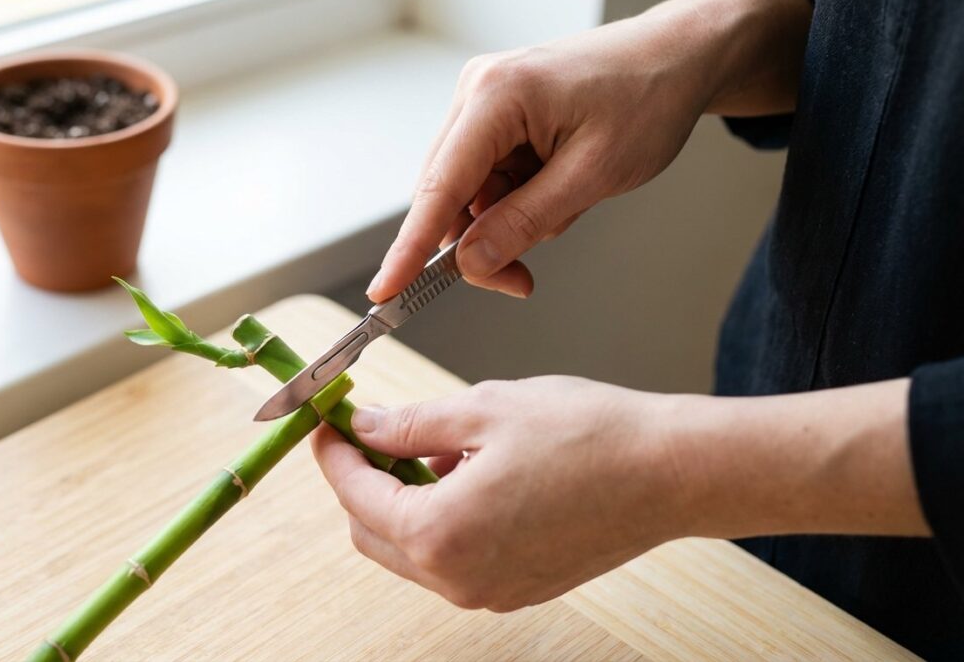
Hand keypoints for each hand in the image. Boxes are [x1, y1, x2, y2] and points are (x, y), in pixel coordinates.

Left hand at [311, 376, 927, 611]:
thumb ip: (409, 423)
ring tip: (434, 445)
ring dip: (403, 500)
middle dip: (362, 480)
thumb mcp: (483, 409)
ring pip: (411, 550)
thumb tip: (364, 426)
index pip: (355, 496)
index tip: (330, 422)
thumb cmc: (590, 436)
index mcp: (441, 534)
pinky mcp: (516, 590)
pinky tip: (467, 473)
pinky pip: (453, 559)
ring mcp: (489, 593)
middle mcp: (458, 579)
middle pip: (373, 532)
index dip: (334, 454)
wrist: (671, 474)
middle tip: (373, 430)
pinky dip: (441, 519)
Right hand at [366, 0, 811, 301]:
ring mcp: (483, 102)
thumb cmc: (647, 98)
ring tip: (566, 206)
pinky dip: (516, 202)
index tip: (386, 293)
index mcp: (496, 96)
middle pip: (447, 197)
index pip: (439, 188)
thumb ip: (525, 222)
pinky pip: (487, 180)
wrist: (679, 57)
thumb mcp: (593, 175)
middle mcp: (477, 93)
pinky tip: (556, 190)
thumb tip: (471, 262)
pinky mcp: (496, 116)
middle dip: (481, 244)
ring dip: (506, 221)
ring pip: (467, 195)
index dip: (410, 250)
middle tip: (522, 281)